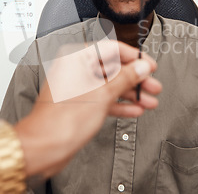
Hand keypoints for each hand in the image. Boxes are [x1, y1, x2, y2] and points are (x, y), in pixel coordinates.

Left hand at [14, 40, 160, 178]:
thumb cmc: (63, 120)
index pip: (111, 49)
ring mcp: (76, 87)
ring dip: (130, 93)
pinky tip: (135, 110)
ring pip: (109, 85)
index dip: (133, 58)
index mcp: (76, 57)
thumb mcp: (103, 94)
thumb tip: (141, 68)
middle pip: (112, 68)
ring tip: (149, 101)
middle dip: (135, 79)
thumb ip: (125, 78)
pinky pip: (102, 98)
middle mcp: (75, 69)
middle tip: (153, 86)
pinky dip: (118, 104)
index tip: (149, 66)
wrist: (44, 147)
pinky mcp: (78, 104)